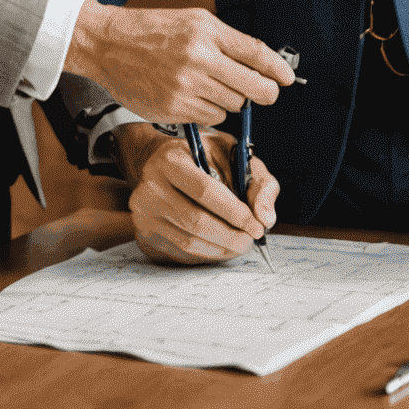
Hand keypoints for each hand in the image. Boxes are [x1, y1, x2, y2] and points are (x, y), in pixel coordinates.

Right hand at [64, 2, 295, 124]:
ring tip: (209, 84)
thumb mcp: (194, 21)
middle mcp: (199, 58)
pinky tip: (192, 96)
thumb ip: (228, 42)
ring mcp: (186, 86)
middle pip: (254, 88)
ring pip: (233, 105)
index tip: (287, 79)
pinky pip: (211, 118)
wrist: (108, 44)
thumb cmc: (153, 30)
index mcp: (207, 31)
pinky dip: (209, 111)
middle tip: (264, 93)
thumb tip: (264, 65)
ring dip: (230, 99)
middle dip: (265, 93)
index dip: (278, 69)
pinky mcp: (174, 109)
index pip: (257, 54)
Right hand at [114, 122, 279, 264]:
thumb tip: (265, 217)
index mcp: (171, 159)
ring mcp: (143, 212)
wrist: (161, 162)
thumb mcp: (232, 154)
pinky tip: (219, 246)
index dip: (234, 212)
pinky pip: (180, 253)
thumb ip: (257, 180)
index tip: (257, 225)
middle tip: (251, 240)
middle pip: (195, 221)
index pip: (205, 191)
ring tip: (239, 243)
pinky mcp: (144, 233)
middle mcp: (150, 186)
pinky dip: (206, 254)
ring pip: (188, 242)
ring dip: (221, 248)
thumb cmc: (202, 157)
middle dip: (230, 236)